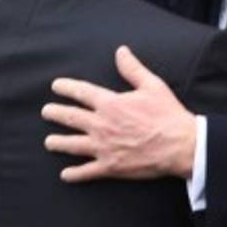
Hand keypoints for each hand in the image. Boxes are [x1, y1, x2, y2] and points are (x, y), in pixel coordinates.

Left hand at [42, 46, 194, 181]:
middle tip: (46, 112)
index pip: (81, 92)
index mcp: (110, 104)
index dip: (66, 87)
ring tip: (48, 142)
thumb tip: (120, 51)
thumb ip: (132, 69)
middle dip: (55, 114)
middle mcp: (101, 125)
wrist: (180, 146)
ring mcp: (104, 147)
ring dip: (58, 143)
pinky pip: (87, 172)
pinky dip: (74, 174)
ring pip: (72, 145)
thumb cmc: (168, 115)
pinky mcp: (110, 166)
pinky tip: (65, 175)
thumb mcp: (152, 85)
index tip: (56, 86)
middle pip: (70, 117)